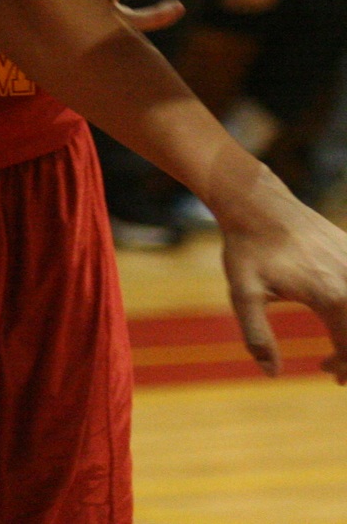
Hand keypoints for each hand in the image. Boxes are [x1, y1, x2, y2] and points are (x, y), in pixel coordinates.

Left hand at [217, 178, 346, 381]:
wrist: (258, 203)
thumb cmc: (246, 248)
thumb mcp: (243, 294)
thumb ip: (257, 336)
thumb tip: (271, 373)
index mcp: (331, 296)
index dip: (345, 368)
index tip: (332, 376)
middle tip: (334, 367)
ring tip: (339, 346)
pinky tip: (340, 317)